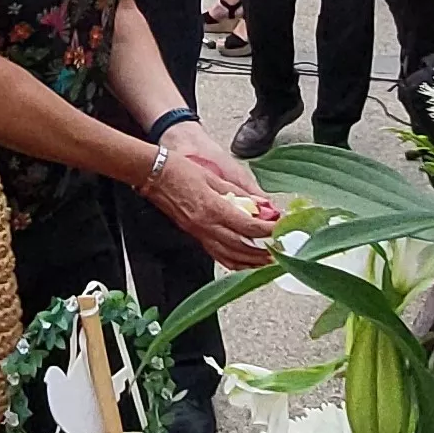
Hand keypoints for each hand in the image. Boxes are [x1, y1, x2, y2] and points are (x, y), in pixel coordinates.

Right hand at [143, 128, 277, 269]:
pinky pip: (215, 254)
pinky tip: (242, 262)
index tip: (280, 229)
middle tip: (278, 251)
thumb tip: (262, 204)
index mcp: (213, 208)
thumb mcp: (214, 177)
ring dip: (249, 262)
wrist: (153, 174)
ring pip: (228, 256)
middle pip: (240, 247)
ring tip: (265, 262)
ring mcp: (198, 233)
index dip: (266, 230)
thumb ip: (239, 194)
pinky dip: (232, 261)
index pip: (247, 226)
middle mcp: (205, 225)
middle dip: (261, 252)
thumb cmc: (180, 170)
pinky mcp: (193, 234)